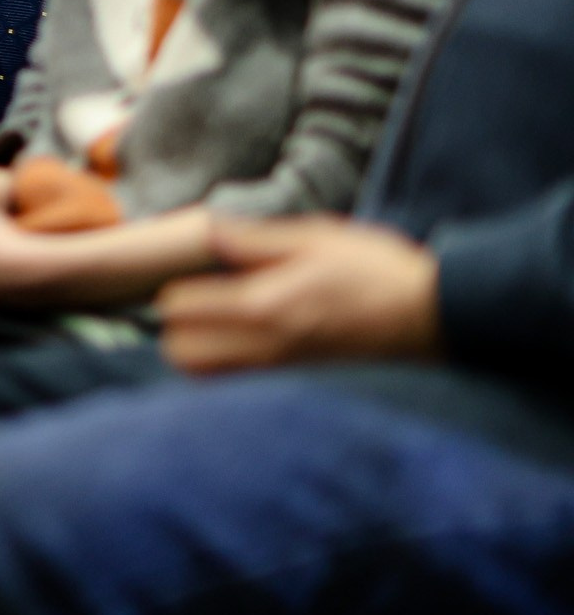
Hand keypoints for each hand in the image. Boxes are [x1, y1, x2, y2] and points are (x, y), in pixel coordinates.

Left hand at [157, 217, 442, 373]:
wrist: (437, 317)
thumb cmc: (379, 270)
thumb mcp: (316, 238)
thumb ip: (255, 240)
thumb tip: (208, 231)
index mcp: (266, 305)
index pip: (180, 309)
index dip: (176, 290)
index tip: (193, 277)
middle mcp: (267, 346)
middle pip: (181, 353)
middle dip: (178, 327)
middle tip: (198, 303)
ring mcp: (282, 371)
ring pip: (207, 376)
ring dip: (199, 350)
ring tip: (217, 324)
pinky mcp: (299, 383)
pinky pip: (241, 384)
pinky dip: (227, 368)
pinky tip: (244, 342)